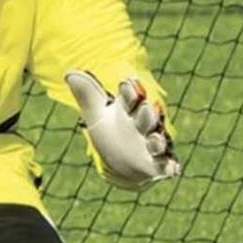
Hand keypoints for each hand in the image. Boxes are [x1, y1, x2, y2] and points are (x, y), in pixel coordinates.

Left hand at [65, 70, 180, 188]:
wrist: (119, 158)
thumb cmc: (111, 130)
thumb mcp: (97, 114)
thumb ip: (87, 94)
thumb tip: (69, 73)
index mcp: (131, 110)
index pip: (130, 99)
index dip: (129, 93)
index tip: (126, 84)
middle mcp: (145, 125)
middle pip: (147, 118)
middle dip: (147, 114)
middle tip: (147, 107)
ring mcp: (152, 144)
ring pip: (157, 141)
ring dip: (158, 140)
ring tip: (157, 139)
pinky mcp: (156, 164)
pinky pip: (165, 165)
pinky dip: (169, 167)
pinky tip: (172, 170)